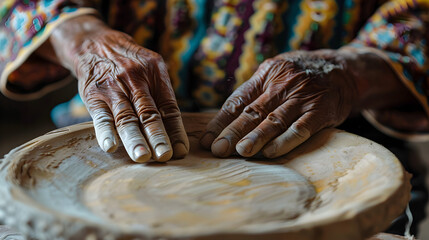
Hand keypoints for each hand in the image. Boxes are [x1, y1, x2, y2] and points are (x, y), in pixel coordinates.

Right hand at [50, 16, 188, 161]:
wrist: (97, 44)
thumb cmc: (132, 65)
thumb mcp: (152, 69)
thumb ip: (163, 96)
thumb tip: (177, 133)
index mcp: (155, 74)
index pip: (169, 107)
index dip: (175, 130)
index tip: (180, 151)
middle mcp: (136, 80)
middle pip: (149, 113)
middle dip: (158, 136)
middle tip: (165, 156)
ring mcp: (114, 88)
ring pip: (126, 117)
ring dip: (134, 139)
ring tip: (142, 158)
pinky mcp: (93, 95)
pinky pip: (100, 115)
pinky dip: (105, 132)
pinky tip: (110, 146)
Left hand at [200, 50, 357, 157]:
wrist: (344, 71)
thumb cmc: (301, 76)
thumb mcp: (277, 72)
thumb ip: (256, 91)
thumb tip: (226, 119)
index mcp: (267, 74)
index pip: (239, 100)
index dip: (221, 120)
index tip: (207, 139)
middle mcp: (283, 84)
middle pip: (253, 111)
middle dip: (233, 132)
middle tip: (217, 149)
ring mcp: (302, 98)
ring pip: (274, 120)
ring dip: (256, 138)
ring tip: (240, 152)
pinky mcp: (320, 112)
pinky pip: (300, 128)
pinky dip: (285, 141)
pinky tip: (270, 153)